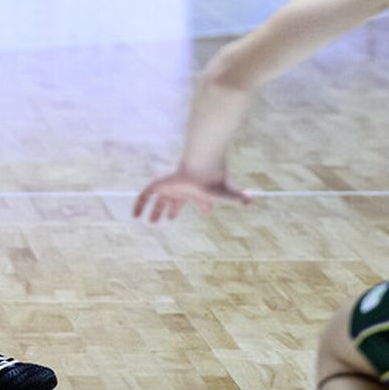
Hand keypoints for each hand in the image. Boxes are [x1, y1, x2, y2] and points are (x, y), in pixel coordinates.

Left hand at [133, 168, 252, 222]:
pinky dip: (138, 205)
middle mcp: (182, 190)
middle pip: (174, 201)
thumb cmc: (214, 182)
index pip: (199, 202)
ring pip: (159, 200)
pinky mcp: (159, 183)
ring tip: (150, 221)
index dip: (202, 207)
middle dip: (170, 211)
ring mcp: (169, 187)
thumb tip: (255, 199)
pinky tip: (134, 215)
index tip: (206, 211)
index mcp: (197, 194)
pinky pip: (144, 195)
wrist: (201, 168)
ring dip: (154, 210)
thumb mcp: (230, 194)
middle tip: (166, 220)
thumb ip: (242, 198)